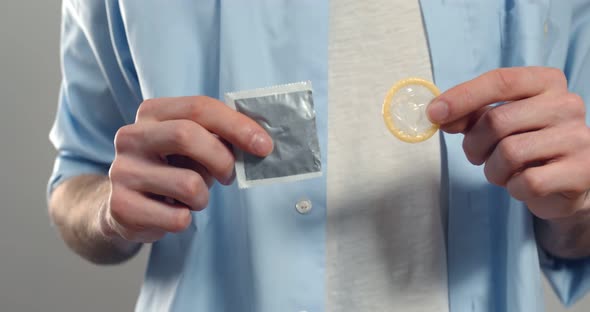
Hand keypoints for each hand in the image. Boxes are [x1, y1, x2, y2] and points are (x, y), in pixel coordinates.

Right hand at [102, 96, 272, 242]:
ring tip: (192, 197)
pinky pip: (177, 218)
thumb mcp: (191, 146)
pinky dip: (185, 219)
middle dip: (222, 160)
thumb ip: (218, 136)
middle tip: (230, 176)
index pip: (199, 107)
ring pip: (188, 184)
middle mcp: (131, 136)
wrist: (126, 207)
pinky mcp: (121, 206)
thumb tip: (259, 141)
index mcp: (152, 112)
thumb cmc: (170, 169)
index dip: (236, 125)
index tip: (264, 146)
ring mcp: (122, 171)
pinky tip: (172, 212)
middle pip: (187, 135)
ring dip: (203, 197)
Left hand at [428, 67, 589, 220]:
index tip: (434, 114)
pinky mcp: (581, 171)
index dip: (462, 97)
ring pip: (509, 153)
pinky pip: (527, 181)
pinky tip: (523, 184)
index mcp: (547, 82)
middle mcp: (567, 104)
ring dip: (493, 170)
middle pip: (497, 120)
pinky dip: (514, 188)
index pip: (500, 81)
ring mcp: (578, 137)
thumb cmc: (528, 144)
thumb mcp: (498, 122)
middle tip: (476, 156)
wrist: (570, 180)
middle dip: (474, 145)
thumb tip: (437, 114)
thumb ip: (470, 114)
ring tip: (504, 171)